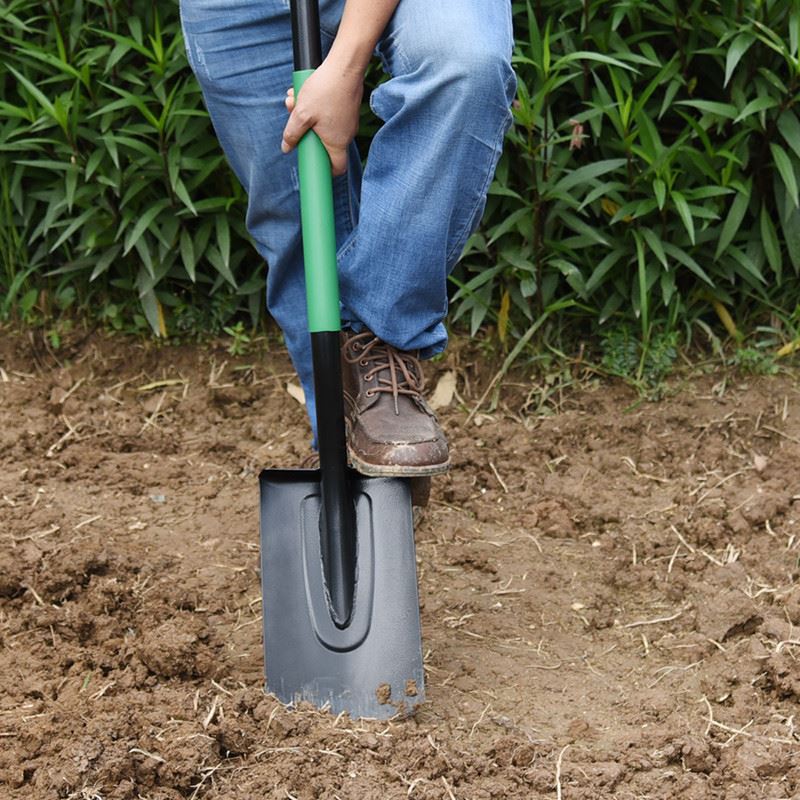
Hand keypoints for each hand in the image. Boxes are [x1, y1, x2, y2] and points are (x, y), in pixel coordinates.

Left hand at [281, 56, 363, 175]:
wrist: (345, 65)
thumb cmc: (325, 90)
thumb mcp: (302, 114)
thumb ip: (292, 134)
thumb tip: (286, 148)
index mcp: (337, 143)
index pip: (337, 168)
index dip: (326, 170)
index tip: (313, 162)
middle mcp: (346, 135)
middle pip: (325, 144)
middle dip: (306, 133)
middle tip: (294, 119)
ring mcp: (348, 121)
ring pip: (324, 126)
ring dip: (307, 116)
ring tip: (295, 100)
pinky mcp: (348, 108)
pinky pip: (330, 115)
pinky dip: (317, 107)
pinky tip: (306, 92)